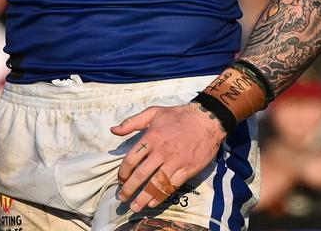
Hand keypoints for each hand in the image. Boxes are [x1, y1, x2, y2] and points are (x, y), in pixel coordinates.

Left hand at [111, 103, 226, 211]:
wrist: (206, 120)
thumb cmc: (178, 116)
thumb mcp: (153, 113)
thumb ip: (131, 122)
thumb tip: (113, 130)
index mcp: (151, 138)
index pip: (131, 159)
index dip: (123, 172)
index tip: (120, 179)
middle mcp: (161, 152)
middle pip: (140, 175)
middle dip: (129, 189)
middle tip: (121, 198)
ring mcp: (175, 162)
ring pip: (155, 184)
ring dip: (143, 197)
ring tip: (135, 207)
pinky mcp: (187, 170)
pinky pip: (171, 186)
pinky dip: (161, 196)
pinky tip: (153, 203)